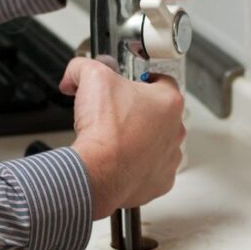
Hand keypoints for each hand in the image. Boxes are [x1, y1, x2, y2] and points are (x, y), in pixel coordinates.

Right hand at [60, 58, 184, 218]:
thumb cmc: (104, 131)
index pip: (162, 81)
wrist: (98, 172)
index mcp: (168, 102)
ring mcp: (170, 158)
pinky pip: (151, 169)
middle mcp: (175, 130)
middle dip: (139, 111)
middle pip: (159, 113)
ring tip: (116, 139)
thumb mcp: (91, 77)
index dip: (142, 80)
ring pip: (157, 142)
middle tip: (115, 113)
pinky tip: (119, 160)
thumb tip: (75, 73)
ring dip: (140, 140)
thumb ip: (84, 67)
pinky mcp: (160, 182)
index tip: (129, 85)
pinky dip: (137, 165)